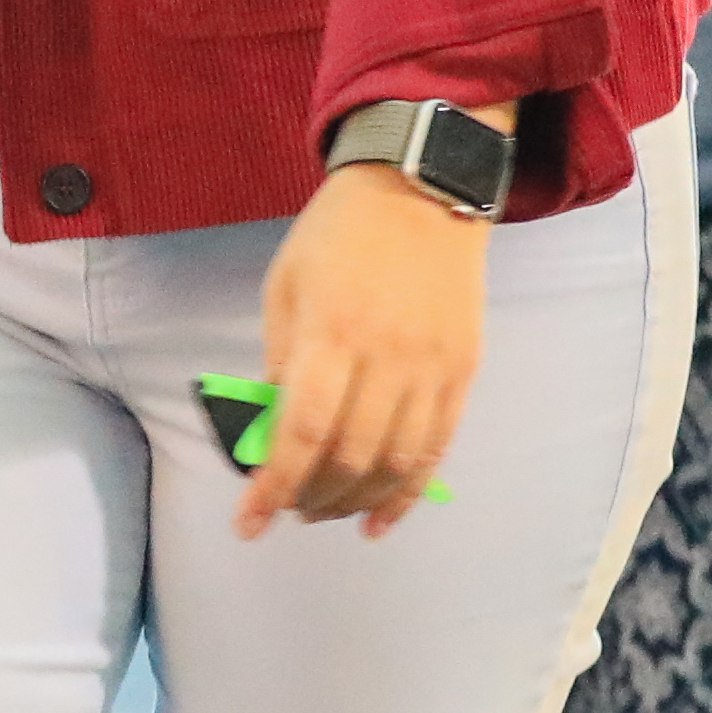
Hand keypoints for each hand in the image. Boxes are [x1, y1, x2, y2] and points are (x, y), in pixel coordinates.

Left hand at [238, 161, 490, 540]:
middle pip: (349, 457)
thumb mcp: (285, 288)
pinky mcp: (463, 369)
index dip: (273, 487)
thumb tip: (267, 436)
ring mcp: (431, 366)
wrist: (422, 189)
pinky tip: (379, 519)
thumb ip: (278, 364)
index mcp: (331, 331)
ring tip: (326, 513)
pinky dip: (407, 493)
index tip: (249, 523)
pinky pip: (438, 448)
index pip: (301, 431)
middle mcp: (387, 355)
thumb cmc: (337, 236)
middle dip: (311, 498)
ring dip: (355, 503)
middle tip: (289, 510)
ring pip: (396, 463)